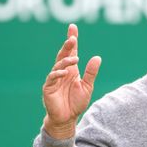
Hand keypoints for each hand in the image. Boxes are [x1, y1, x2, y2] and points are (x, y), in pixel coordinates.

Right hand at [42, 24, 100, 138]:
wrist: (67, 119)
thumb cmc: (76, 102)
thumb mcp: (87, 86)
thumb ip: (91, 73)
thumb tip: (97, 57)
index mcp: (71, 70)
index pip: (71, 51)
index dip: (72, 40)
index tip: (73, 27)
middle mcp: (62, 72)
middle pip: (63, 55)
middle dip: (67, 46)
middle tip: (72, 38)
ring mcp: (54, 79)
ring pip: (58, 65)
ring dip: (65, 60)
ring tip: (74, 58)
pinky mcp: (48, 87)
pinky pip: (52, 78)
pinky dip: (58, 73)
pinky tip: (65, 72)